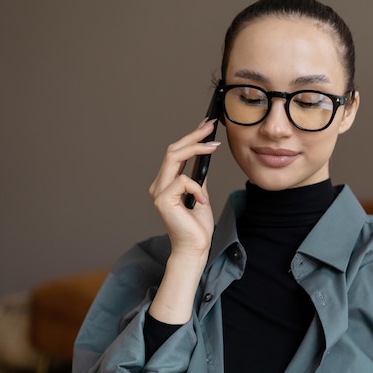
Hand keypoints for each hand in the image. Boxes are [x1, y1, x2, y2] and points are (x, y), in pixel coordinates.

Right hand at [149, 119, 220, 257]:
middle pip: (173, 150)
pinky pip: (183, 181)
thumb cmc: (197, 226)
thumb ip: (198, 178)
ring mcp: (158, 192)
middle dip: (193, 135)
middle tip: (211, 126)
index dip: (191, 136)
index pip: (176, 152)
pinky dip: (197, 188)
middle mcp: (159, 184)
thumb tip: (204, 157)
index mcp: (166, 182)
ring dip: (196, 148)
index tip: (207, 124)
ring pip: (174, 158)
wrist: (195, 248)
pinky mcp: (163, 201)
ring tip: (214, 147)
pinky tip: (202, 201)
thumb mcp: (201, 195)